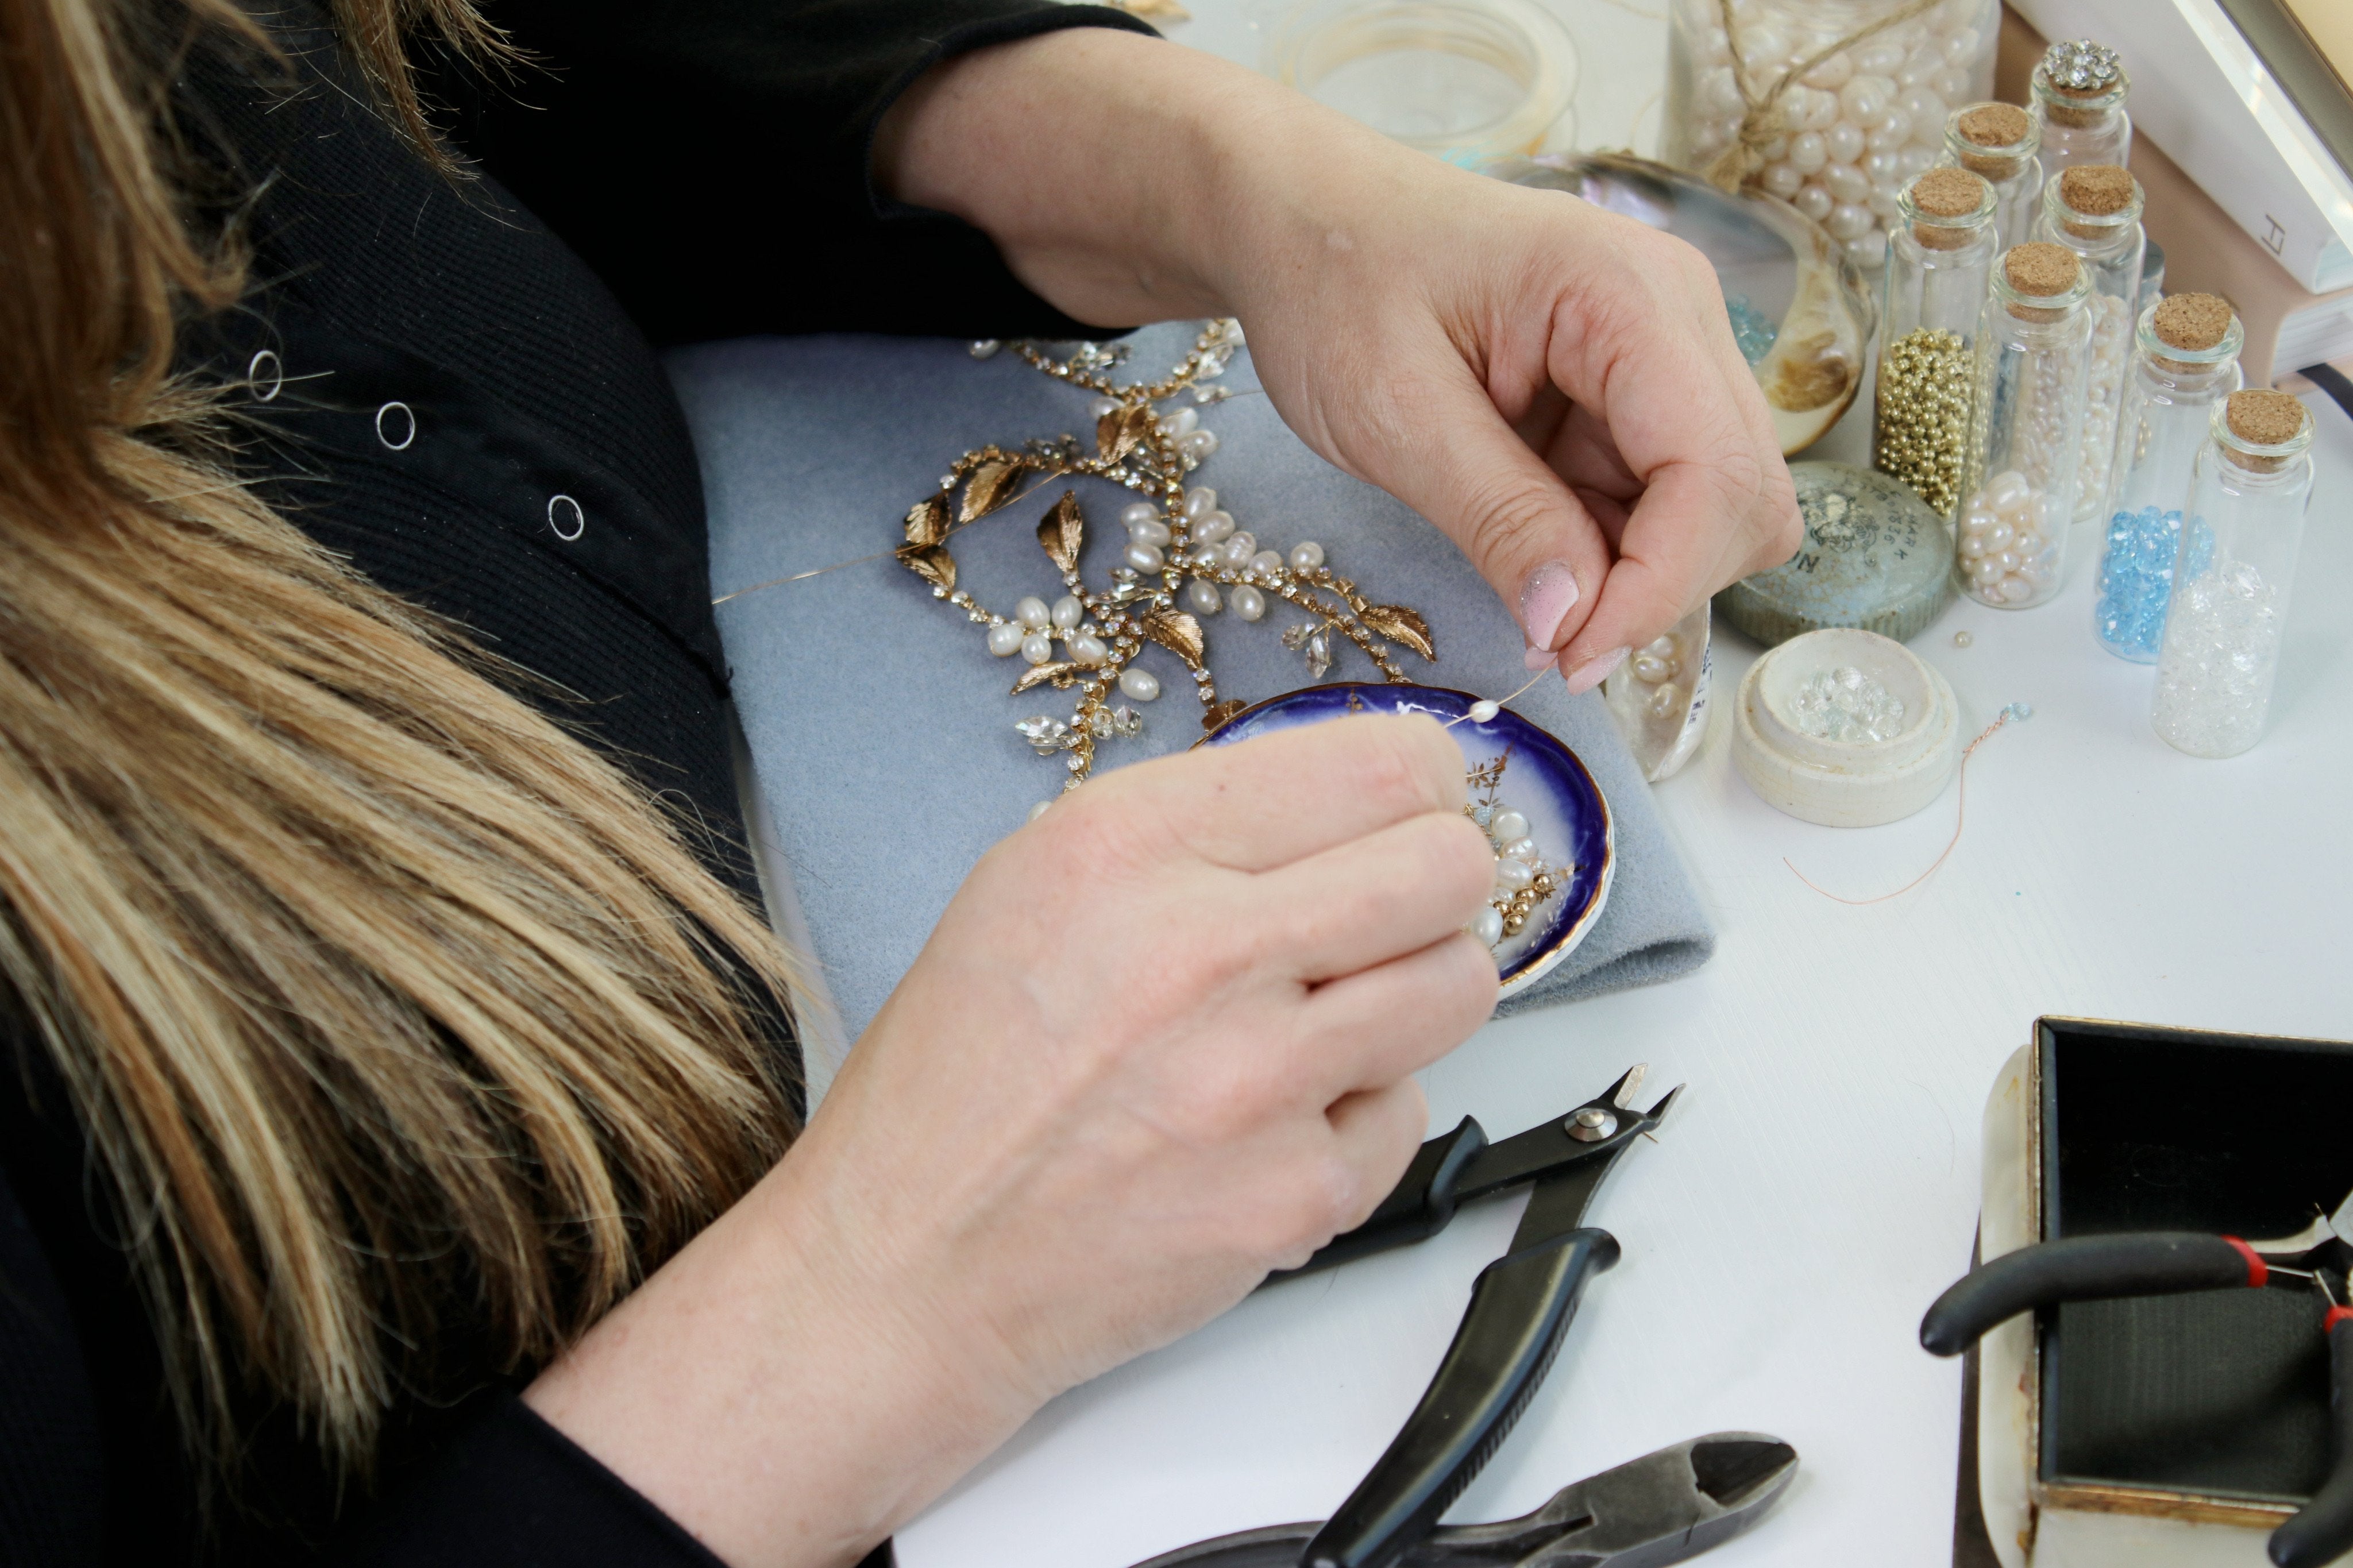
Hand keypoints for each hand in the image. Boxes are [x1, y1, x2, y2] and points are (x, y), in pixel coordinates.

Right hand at [525, 716, 1497, 1567]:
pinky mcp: (1298, 1193)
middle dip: (1438, 882)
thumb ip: (1196, 831)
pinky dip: (1361, 1112)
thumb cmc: (962, 1080)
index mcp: (1127, 847)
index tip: (1412, 808)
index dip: (1421, 785)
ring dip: (1414, 991)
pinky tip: (1274, 1120)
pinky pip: (1411, 1111)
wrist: (910, 1265)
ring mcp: (1259, 1081)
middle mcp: (1201, 950)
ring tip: (1327, 1015)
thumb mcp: (1034, 885)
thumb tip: (1351, 802)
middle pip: (1449, 866)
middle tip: (1388, 909)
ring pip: (1461, 984)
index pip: (1380, 765)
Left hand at [880, 29, 1801, 689]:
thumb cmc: (1322, 279)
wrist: (1270, 208)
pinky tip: (1510, 528)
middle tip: (1537, 627)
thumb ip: (1504, 517)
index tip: (1561, 647)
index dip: (1655, 591)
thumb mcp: (1395, 412)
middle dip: (1651, 586)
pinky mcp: (1598, 385)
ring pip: (1689, 505)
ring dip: (1615, 566)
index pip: (1718, 485)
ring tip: (1509, 567)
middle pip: (1732, 501)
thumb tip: (1581, 626)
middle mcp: (1658, 318)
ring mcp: (1635, 351)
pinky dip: (1587, 537)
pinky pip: (1632, 489)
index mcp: (1623, 303)